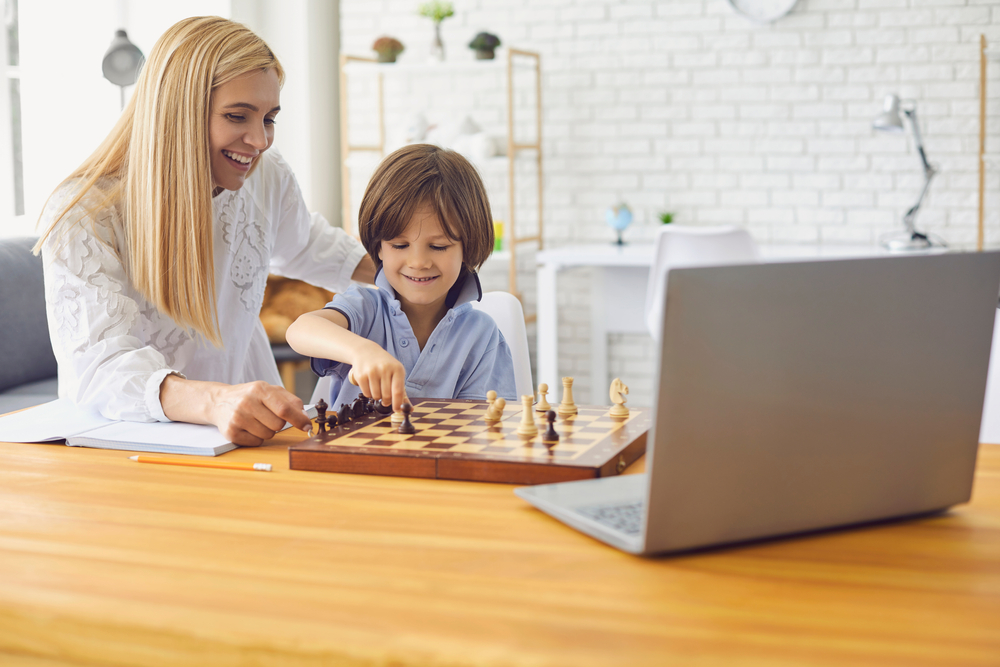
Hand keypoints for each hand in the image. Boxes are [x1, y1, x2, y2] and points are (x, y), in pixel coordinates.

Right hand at [160, 375, 311, 446]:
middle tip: (267, 415)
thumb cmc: (250, 396)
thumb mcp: (270, 391)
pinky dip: (256, 438)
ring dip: (267, 431)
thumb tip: (304, 417)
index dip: (298, 420)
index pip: (284, 409)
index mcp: (259, 389)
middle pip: (277, 425)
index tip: (306, 427)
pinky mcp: (231, 432)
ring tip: (256, 420)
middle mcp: (247, 403)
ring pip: (268, 435)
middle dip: (277, 423)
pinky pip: (256, 442)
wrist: (219, 401)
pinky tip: (248, 427)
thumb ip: (290, 401)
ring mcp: (237, 418)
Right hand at [348, 344, 407, 411]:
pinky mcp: (361, 375)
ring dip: (377, 397)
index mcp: (397, 369)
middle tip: (385, 399)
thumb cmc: (384, 365)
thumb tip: (410, 409)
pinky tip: (370, 385)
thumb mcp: (396, 373)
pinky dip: (369, 394)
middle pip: (387, 396)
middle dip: (386, 401)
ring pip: (376, 396)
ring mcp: (372, 371)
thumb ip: (402, 392)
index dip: (397, 403)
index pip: (398, 391)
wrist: (366, 351)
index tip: (396, 410)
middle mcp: (385, 369)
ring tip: (377, 388)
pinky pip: (366, 393)